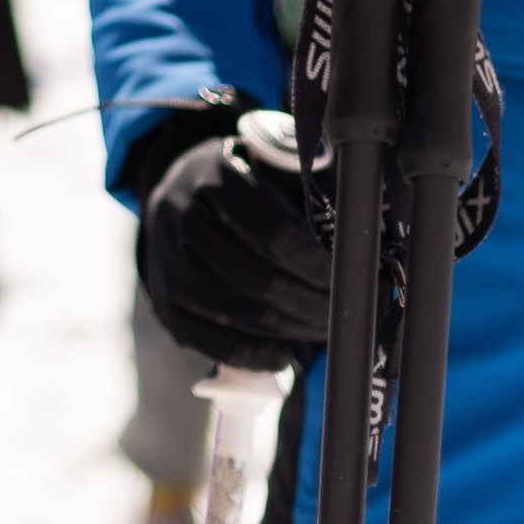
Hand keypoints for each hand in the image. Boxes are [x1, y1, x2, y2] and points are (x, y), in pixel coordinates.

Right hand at [137, 110, 332, 369]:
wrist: (175, 192)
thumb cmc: (242, 185)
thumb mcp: (268, 167)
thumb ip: (306, 189)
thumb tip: (362, 230)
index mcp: (213, 176)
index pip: (273, 230)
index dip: (314, 263)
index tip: (346, 280)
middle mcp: (180, 214)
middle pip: (253, 276)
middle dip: (307, 303)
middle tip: (341, 315)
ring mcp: (164, 259)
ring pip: (230, 309)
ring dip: (285, 330)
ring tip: (320, 331)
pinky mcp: (161, 299)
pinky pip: (203, 339)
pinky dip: (247, 354)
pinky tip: (282, 357)